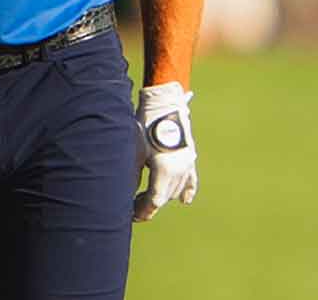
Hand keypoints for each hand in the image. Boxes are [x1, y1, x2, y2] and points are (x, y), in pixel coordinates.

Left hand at [135, 82, 198, 219]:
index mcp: (165, 172)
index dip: (142, 211)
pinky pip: (191, 179)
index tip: (130, 214)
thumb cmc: (146, 126)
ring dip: (162, 195)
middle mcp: (180, 171)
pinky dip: (187, 190)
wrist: (164, 103)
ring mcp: (187, 164)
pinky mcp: (189, 156)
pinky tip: (185, 200)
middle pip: (165, 197)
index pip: (155, 202)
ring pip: (176, 190)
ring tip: (146, 193)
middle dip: (149, 203)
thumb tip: (126, 197)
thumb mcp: (134, 153)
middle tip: (132, 202)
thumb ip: (132, 178)